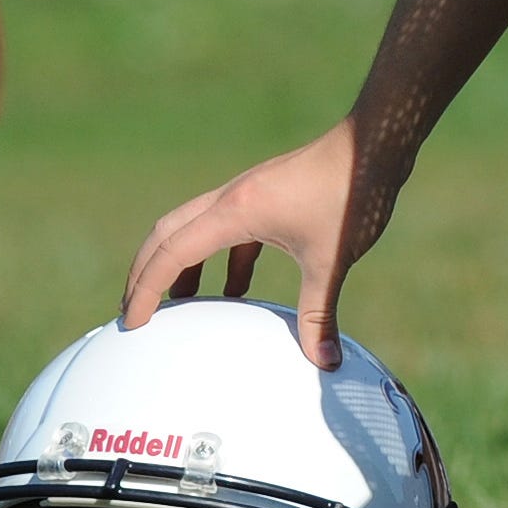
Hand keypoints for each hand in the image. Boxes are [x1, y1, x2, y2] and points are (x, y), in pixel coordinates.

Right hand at [122, 119, 364, 368]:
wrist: (376, 142)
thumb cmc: (352, 193)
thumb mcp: (334, 259)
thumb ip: (321, 314)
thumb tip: (325, 364)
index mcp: (235, 211)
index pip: (171, 252)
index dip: (144, 289)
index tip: (131, 323)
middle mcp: (231, 198)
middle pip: (167, 234)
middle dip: (146, 273)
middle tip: (135, 313)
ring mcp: (248, 193)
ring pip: (195, 229)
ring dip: (182, 265)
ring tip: (179, 306)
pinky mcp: (267, 195)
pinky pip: (229, 231)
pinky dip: (222, 260)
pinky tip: (237, 291)